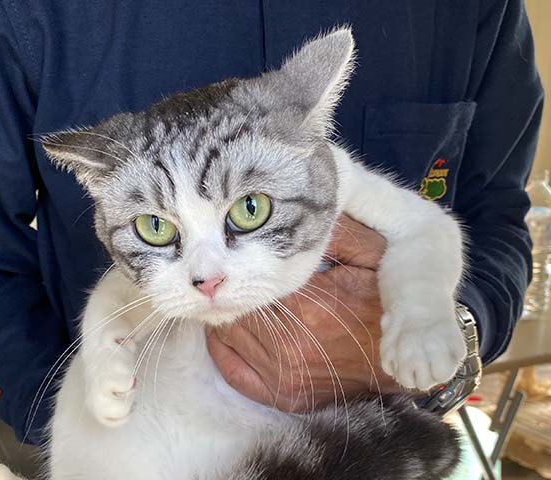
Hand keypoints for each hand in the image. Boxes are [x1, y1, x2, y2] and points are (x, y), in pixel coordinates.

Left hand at [206, 215, 400, 411]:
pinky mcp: (284, 396)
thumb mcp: (369, 252)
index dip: (238, 266)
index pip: (248, 282)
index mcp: (306, 308)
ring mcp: (284, 377)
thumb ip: (330, 229)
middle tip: (225, 272)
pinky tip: (228, 330)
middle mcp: (289, 347)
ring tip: (230, 295)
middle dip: (230, 289)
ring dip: (226, 315)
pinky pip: (234, 372)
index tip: (234, 252)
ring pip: (228, 338)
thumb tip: (290, 206)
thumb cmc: (384, 299)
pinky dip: (224, 350)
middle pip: (234, 309)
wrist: (406, 356)